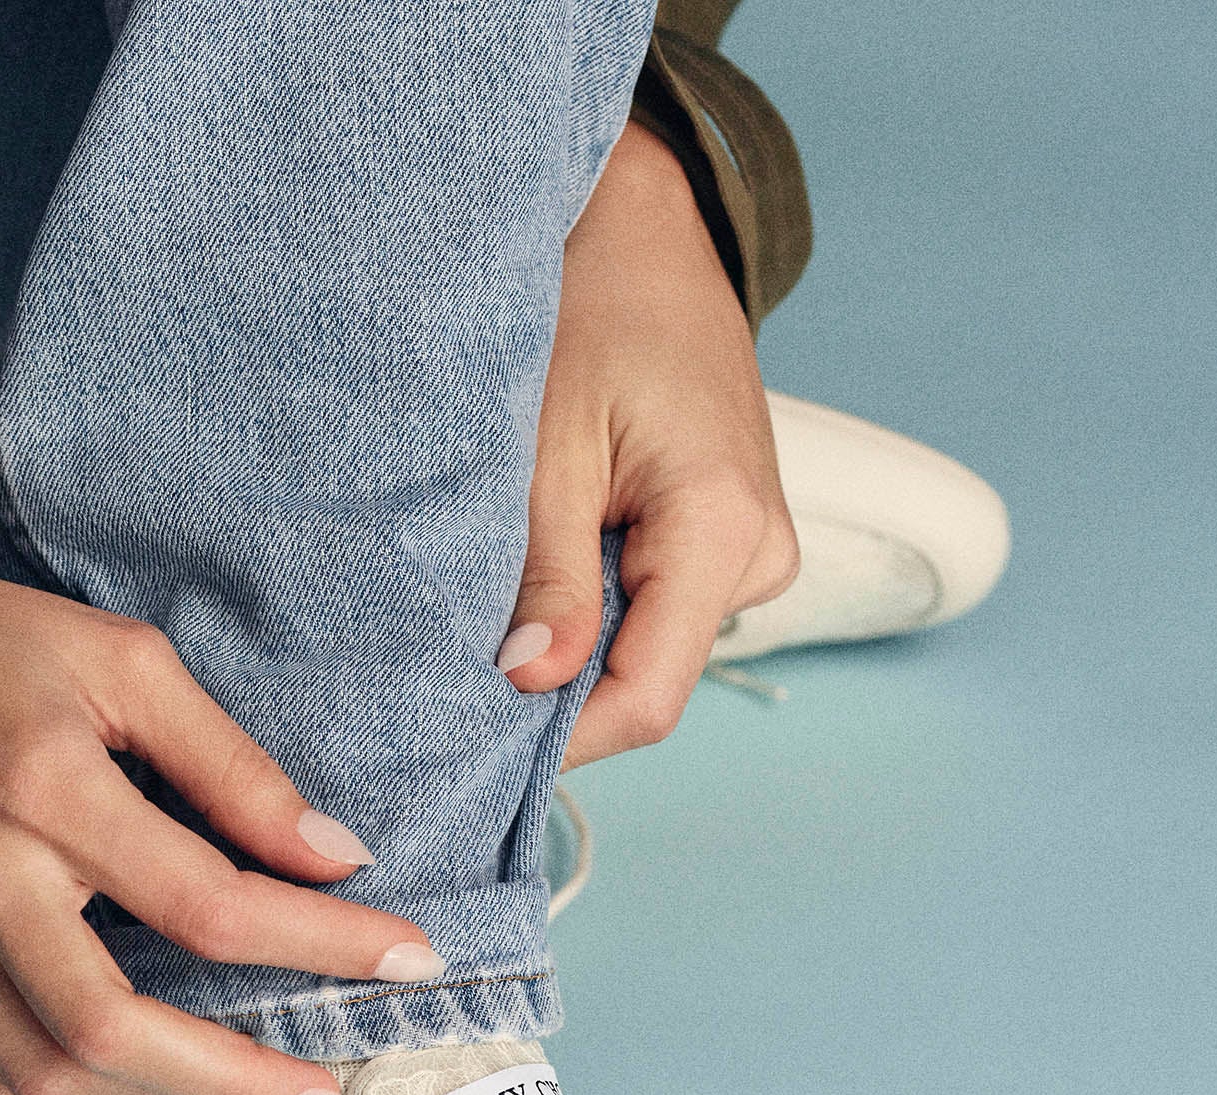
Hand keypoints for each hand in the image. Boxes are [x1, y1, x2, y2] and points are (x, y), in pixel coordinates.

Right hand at [0, 561, 440, 1094]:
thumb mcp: (120, 659)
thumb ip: (232, 764)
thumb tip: (334, 856)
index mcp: (46, 786)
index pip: (210, 902)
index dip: (324, 942)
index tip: (408, 958)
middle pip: (114, 1027)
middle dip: (237, 1081)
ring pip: (45, 1073)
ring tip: (240, 1088)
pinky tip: (128, 1078)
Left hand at [497, 118, 799, 765]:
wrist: (644, 227)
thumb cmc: (591, 305)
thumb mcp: (545, 443)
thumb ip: (543, 573)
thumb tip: (529, 684)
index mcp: (722, 527)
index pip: (648, 697)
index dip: (561, 741)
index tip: (472, 746)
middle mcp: (758, 555)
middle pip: (646, 682)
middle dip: (554, 694)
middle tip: (457, 671)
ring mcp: (750, 553)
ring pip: (645, 652)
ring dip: (568, 646)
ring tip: (499, 595)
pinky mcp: (726, 543)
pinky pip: (652, 612)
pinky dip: (588, 610)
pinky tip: (541, 570)